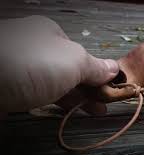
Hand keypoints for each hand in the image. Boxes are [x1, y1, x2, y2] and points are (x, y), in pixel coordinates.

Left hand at [0, 16, 118, 112]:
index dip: (98, 73)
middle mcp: (35, 48)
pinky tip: (65, 111)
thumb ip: (95, 67)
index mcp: (49, 34)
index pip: (81, 55)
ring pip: (56, 83)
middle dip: (89, 89)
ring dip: (76, 98)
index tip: (110, 91)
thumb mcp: (73, 62)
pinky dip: (56, 103)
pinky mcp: (11, 88)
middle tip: (102, 107)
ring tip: (91, 112)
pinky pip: (40, 94)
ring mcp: (22, 68)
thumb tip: (113, 68)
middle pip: (70, 70)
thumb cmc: (30, 65)